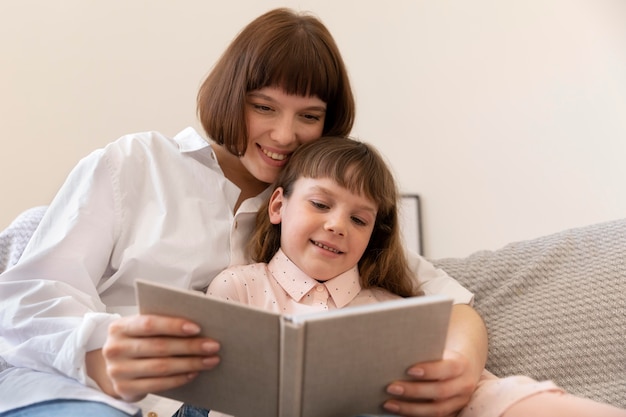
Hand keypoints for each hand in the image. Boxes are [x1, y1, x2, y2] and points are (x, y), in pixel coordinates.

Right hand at [91, 314, 219, 401]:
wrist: (114, 367)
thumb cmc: (135, 342)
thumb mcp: (139, 329)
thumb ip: (160, 324)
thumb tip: (196, 327)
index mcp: (119, 327)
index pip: (149, 324)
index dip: (174, 325)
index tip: (197, 328)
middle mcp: (115, 349)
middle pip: (159, 347)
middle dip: (190, 346)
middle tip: (213, 345)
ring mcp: (118, 371)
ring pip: (161, 367)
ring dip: (190, 363)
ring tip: (210, 360)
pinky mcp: (124, 389)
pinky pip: (158, 385)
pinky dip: (179, 379)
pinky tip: (194, 373)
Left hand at [382, 349, 478, 416]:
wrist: (461, 369)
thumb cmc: (441, 356)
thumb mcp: (439, 350)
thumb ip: (424, 353)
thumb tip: (397, 354)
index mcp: (461, 365)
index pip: (447, 368)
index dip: (429, 370)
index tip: (408, 370)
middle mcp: (463, 386)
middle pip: (439, 391)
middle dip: (413, 391)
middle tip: (390, 387)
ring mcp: (459, 402)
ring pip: (436, 410)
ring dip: (409, 409)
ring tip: (388, 403)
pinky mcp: (451, 413)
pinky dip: (413, 415)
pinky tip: (397, 411)